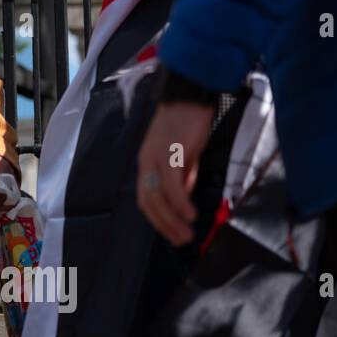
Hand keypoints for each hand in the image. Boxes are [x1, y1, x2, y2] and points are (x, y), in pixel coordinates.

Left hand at [136, 99, 214, 245]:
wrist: (190, 96)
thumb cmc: (188, 124)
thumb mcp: (184, 155)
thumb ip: (183, 176)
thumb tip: (184, 196)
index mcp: (147, 164)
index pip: (146, 199)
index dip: (158, 220)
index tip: (172, 235)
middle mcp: (146, 163)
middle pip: (148, 202)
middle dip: (164, 225)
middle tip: (181, 240)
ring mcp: (156, 158)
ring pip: (157, 196)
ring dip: (172, 219)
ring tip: (187, 233)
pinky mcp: (170, 153)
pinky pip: (171, 184)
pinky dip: (180, 202)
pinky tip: (190, 214)